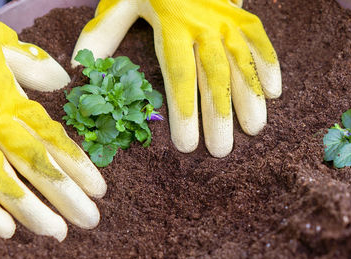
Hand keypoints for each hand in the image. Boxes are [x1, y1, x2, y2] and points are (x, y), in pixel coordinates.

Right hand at [0, 0, 105, 240]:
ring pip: (3, 182)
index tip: (99, 189)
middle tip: (89, 220)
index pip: (52, 139)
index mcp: (11, 98)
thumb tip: (62, 81)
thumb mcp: (2, 45)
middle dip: (65, 196)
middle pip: (35, 165)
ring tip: (57, 232)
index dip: (78, 166)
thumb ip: (33, 67)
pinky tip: (7, 231)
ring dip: (32, 210)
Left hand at [72, 0, 280, 156]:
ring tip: (254, 129)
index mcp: (171, 26)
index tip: (188, 146)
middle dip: (219, 116)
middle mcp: (203, 26)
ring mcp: (225, 19)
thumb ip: (102, 33)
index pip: (179, 77)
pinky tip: (275, 92)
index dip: (185, 113)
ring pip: (240, 62)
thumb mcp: (118, 1)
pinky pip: (259, 39)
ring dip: (249, 96)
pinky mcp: (240, 14)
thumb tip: (76, 67)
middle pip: (214, 77)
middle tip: (222, 151)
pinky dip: (269, 63)